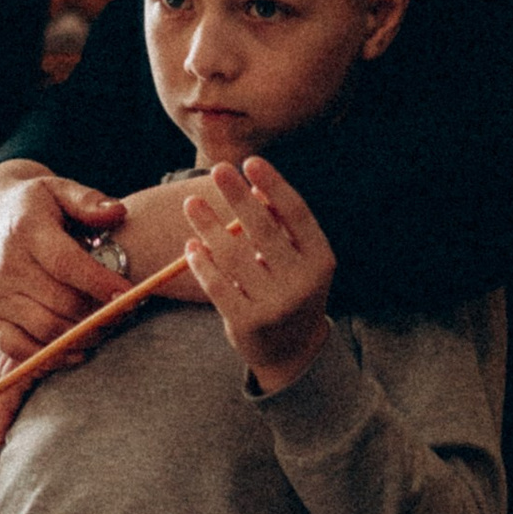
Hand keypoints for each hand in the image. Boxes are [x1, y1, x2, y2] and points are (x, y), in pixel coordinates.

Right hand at [0, 165, 131, 363]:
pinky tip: (77, 349)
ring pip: (46, 329)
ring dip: (82, 336)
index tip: (128, 294)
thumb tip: (119, 212)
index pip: (66, 263)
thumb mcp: (58, 189)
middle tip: (125, 314)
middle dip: (99, 314)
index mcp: (26, 230)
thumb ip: (88, 201)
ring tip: (106, 328)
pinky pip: (19, 349)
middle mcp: (6, 265)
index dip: (99, 282)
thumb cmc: (32, 206)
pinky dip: (51, 357)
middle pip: (60, 302)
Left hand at [182, 158, 333, 393]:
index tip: (251, 162)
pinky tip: (191, 246)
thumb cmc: (291, 291)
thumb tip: (255, 186)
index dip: (274, 186)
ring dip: (209, 225)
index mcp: (321, 260)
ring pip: (234, 255)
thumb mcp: (301, 262)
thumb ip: (283, 229)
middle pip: (264, 229)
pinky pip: (218, 285)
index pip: (296, 214)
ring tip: (192, 204)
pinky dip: (202, 263)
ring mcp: (276, 304)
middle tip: (218, 170)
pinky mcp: (248, 323)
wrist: (291, 352)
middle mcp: (302, 282)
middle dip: (238, 196)